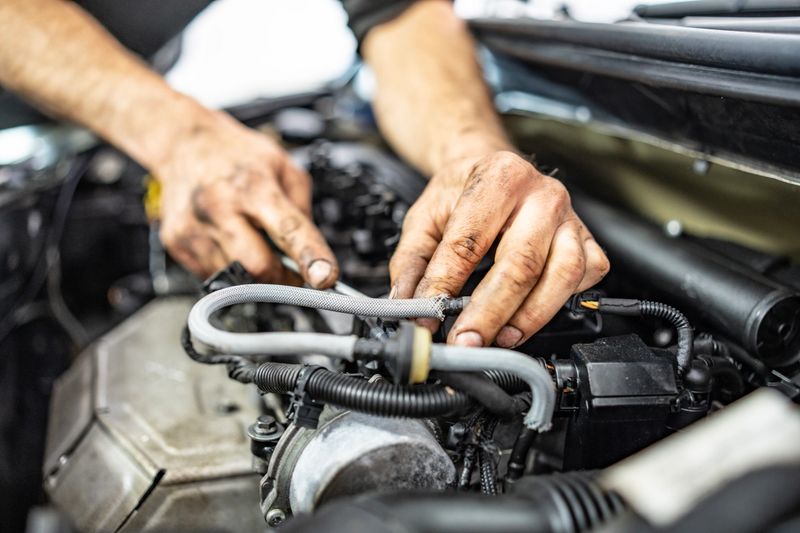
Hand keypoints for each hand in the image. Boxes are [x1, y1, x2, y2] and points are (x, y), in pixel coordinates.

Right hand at [155, 111, 337, 286]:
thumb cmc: (237, 155)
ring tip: (251, 242)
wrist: (183, 143)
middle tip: (291, 272)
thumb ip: (302, 209)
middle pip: (258, 267)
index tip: (325, 279)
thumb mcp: (284, 167)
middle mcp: (220, 207)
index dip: (310, 256)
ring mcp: (194, 227)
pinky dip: (228, 267)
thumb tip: (312, 252)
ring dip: (252, 274)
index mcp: (254, 187)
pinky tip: (228, 241)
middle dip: (281, 278)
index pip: (288, 229)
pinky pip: (211, 275)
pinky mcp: (176, 243)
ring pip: (234, 277)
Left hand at [390, 151, 608, 346]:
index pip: (469, 242)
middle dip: (490, 313)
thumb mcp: (424, 218)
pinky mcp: (587, 240)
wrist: (494, 169)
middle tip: (465, 342)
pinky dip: (561, 303)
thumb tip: (405, 307)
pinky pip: (585, 277)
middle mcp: (542, 195)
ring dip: (530, 316)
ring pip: (562, 275)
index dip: (445, 285)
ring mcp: (570, 218)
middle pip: (521, 264)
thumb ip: (411, 264)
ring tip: (500, 338)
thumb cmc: (462, 193)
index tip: (429, 316)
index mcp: (498, 178)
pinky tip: (531, 316)